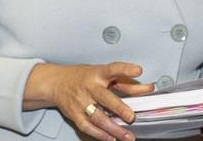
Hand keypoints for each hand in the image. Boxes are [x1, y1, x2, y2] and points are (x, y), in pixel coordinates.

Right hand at [25, 62, 153, 140]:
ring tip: (127, 136)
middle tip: (131, 116)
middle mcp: (89, 86)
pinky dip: (101, 135)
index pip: (114, 68)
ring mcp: (81, 101)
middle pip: (105, 97)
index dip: (126, 69)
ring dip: (114, 129)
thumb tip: (146, 89)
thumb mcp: (103, 74)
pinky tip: (111, 138)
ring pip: (98, 117)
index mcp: (98, 73)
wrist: (57, 82)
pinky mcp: (74, 114)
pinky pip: (88, 127)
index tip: (138, 70)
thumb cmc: (83, 77)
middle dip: (119, 108)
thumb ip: (124, 82)